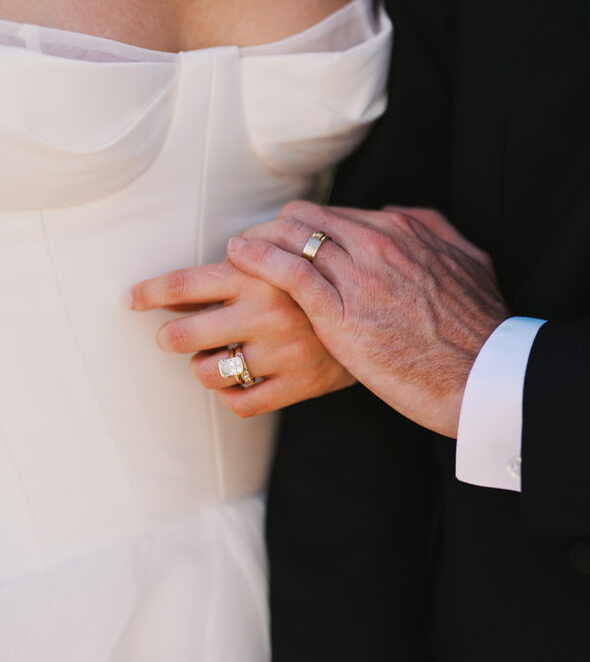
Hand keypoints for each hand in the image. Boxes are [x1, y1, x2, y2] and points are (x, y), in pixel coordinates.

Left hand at [129, 256, 353, 416]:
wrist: (386, 312)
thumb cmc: (324, 282)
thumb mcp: (285, 258)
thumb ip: (239, 263)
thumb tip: (179, 286)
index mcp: (259, 274)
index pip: (183, 284)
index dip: (149, 293)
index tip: (131, 299)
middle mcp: (266, 313)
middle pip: (180, 335)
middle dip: (170, 336)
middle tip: (176, 335)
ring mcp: (281, 352)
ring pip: (205, 373)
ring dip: (202, 366)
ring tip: (216, 357)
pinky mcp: (298, 385)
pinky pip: (240, 404)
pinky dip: (230, 395)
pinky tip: (238, 380)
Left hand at [226, 202, 509, 436]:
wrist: (483, 372)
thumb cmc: (478, 327)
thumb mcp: (468, 262)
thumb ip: (433, 232)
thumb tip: (401, 216)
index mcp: (402, 231)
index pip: (330, 212)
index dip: (296, 225)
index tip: (276, 239)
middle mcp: (377, 244)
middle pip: (303, 219)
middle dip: (269, 229)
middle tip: (246, 247)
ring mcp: (359, 277)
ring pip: (289, 239)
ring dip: (254, 244)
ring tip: (234, 255)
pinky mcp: (343, 314)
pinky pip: (288, 272)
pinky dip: (257, 259)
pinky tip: (237, 259)